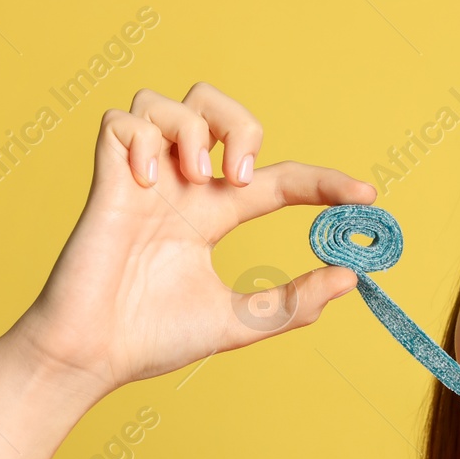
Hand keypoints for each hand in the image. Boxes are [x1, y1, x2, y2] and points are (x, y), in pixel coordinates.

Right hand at [5, 82, 376, 399]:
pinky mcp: (104, 178)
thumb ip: (294, 303)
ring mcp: (141, 179)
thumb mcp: (241, 321)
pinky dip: (144, 138)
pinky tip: (146, 182)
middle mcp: (179, 189)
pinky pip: (122, 120)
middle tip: (241, 179)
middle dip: (240, 126)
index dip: (323, 183)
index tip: (366, 197)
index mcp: (212, 216)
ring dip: (195, 129)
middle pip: (215, 107)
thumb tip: (351, 277)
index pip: (277, 179)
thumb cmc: (154, 340)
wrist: (93, 356)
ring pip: (170, 102)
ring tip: (196, 179)